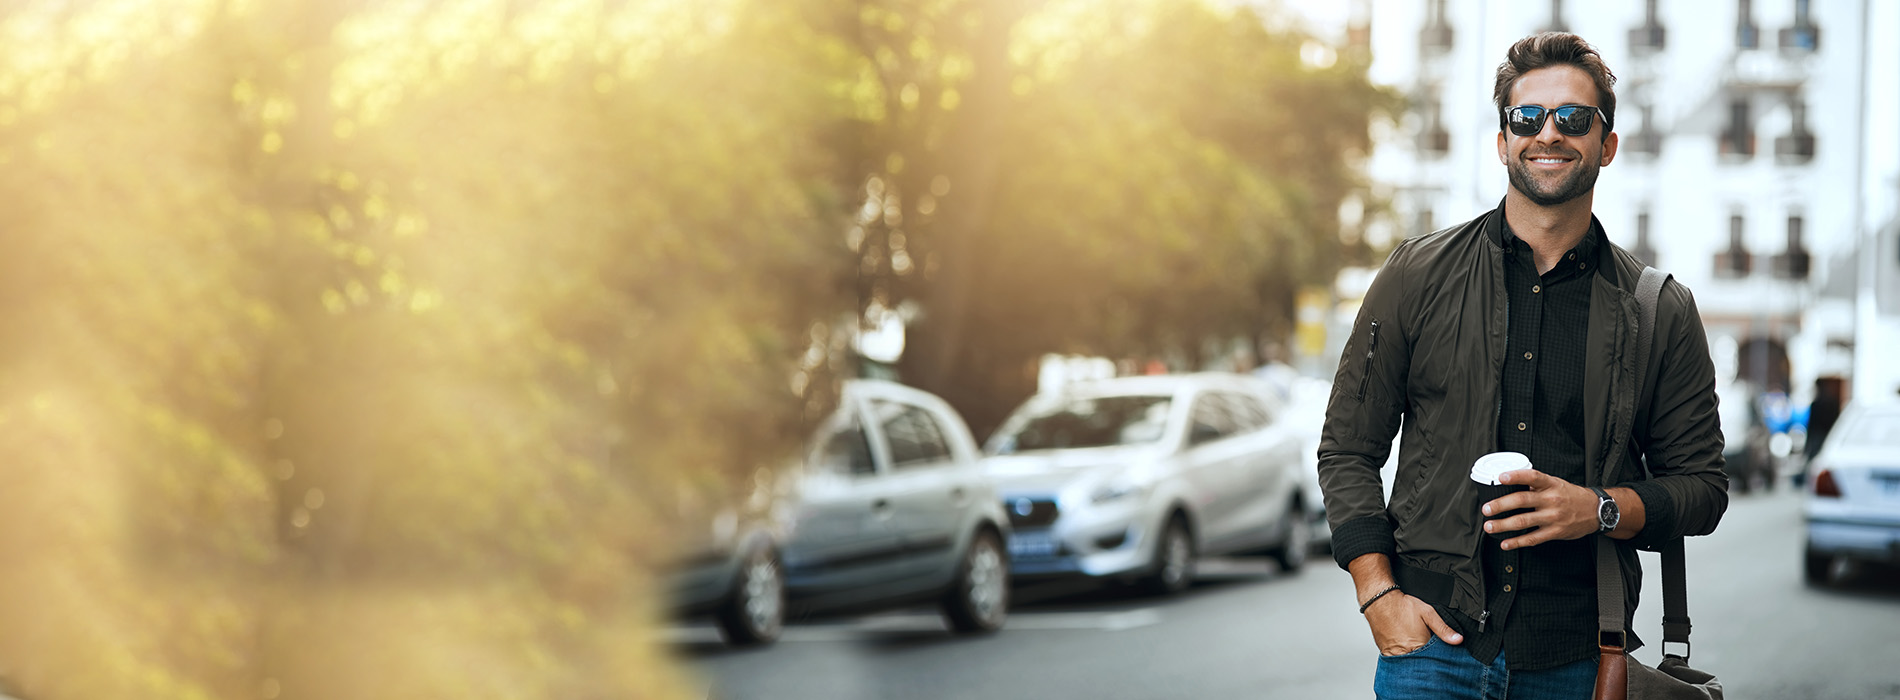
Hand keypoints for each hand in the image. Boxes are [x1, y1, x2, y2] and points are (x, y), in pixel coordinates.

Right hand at [1363, 591, 1462, 655]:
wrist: (1380, 601)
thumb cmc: (1402, 606)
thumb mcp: (1428, 613)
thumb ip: (1443, 629)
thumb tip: (1458, 640)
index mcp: (1418, 645)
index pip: (1433, 661)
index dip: (1438, 659)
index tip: (1441, 658)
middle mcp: (1405, 653)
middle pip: (1420, 665)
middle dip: (1426, 662)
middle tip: (1425, 649)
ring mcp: (1394, 654)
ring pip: (1408, 665)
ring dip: (1414, 661)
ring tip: (1415, 649)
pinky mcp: (1385, 653)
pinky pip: (1397, 662)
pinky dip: (1403, 659)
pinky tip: (1405, 649)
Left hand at [1482, 469, 1597, 549]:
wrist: (1597, 511)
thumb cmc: (1571, 496)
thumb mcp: (1556, 483)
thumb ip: (1536, 485)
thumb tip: (1509, 484)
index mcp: (1551, 484)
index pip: (1532, 477)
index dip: (1515, 476)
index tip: (1500, 477)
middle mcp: (1551, 500)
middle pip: (1522, 500)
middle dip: (1500, 505)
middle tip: (1486, 509)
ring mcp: (1553, 517)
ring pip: (1523, 521)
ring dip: (1503, 525)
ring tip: (1489, 526)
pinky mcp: (1555, 532)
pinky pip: (1533, 539)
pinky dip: (1517, 542)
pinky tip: (1505, 543)